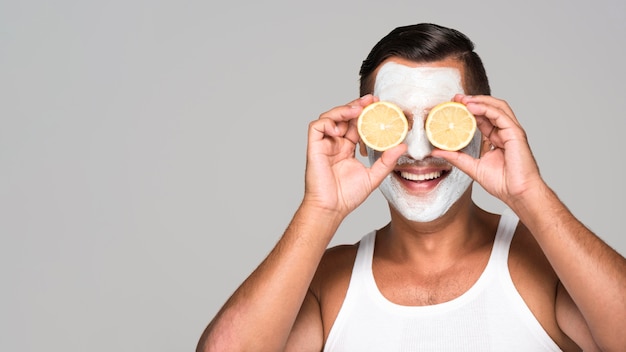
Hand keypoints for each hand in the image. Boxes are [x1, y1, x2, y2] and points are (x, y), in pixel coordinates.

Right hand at [303, 95, 405, 215]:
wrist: (332, 208)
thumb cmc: (348, 196)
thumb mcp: (374, 176)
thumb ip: (387, 161)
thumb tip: (402, 146)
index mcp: (347, 148)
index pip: (356, 125)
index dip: (366, 113)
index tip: (379, 105)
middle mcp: (335, 143)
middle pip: (344, 117)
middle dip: (357, 105)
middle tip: (372, 99)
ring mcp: (324, 144)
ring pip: (330, 117)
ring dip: (344, 110)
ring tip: (358, 109)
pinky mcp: (314, 147)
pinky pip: (317, 127)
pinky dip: (328, 122)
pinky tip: (341, 126)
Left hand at [431, 94, 544, 204]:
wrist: (518, 194)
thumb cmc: (503, 184)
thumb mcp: (472, 168)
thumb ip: (456, 158)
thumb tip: (436, 152)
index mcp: (496, 139)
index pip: (482, 119)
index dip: (468, 111)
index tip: (452, 106)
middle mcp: (504, 133)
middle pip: (489, 109)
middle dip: (472, 101)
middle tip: (455, 98)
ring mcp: (511, 131)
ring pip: (497, 107)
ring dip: (479, 100)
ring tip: (462, 100)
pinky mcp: (515, 133)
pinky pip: (500, 115)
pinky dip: (486, 108)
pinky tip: (472, 107)